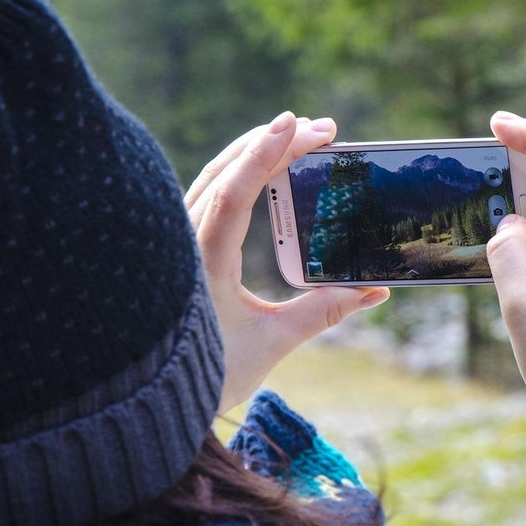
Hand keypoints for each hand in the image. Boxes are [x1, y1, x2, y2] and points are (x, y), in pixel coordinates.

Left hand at [185, 111, 389, 412]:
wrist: (151, 401)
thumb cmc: (210, 375)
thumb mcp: (273, 343)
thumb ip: (323, 312)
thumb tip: (374, 290)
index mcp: (203, 264)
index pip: (235, 194)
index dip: (266, 154)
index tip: (297, 124)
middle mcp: (183, 244)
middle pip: (225, 174)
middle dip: (272, 143)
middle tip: (321, 129)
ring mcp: (177, 243)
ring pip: (213, 179)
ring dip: (254, 153)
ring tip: (295, 136)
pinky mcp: (180, 248)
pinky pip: (207, 196)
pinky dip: (237, 174)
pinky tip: (259, 168)